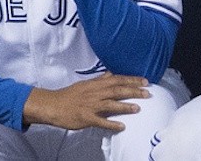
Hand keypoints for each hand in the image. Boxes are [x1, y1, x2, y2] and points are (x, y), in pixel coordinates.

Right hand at [23, 72, 150, 130]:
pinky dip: (111, 124)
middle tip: (148, 93)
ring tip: (138, 108)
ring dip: (125, 106)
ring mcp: (91, 105)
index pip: (117, 79)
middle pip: (117, 90)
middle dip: (133, 91)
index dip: (132, 80)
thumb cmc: (69, 95)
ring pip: (111, 104)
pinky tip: (121, 126)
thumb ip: (99, 79)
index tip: (145, 81)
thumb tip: (110, 74)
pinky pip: (101, 121)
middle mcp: (95, 93)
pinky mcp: (86, 118)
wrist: (53, 105)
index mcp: (96, 84)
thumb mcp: (85, 83)